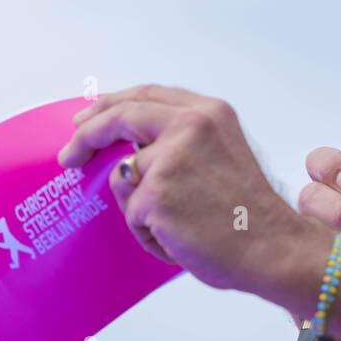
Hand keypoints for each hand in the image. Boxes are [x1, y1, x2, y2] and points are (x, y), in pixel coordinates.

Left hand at [59, 84, 303, 294]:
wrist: (270, 244)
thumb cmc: (248, 210)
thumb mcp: (222, 151)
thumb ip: (181, 138)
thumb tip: (130, 147)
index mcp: (209, 112)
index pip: (147, 95)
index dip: (111, 104)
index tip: (86, 116)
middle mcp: (191, 125)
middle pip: (120, 117)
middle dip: (87, 135)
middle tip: (69, 155)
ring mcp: (170, 159)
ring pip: (125, 177)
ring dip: (139, 204)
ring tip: (177, 222)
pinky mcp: (155, 194)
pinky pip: (132, 213)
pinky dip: (148, 231)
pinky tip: (179, 236)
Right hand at [297, 147, 340, 340]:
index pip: (323, 171)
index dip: (333, 168)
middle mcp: (317, 231)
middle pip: (305, 195)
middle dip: (333, 204)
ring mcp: (301, 261)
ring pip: (289, 226)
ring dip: (321, 235)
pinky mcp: (291, 295)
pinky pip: (278, 272)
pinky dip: (292, 271)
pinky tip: (320, 279)